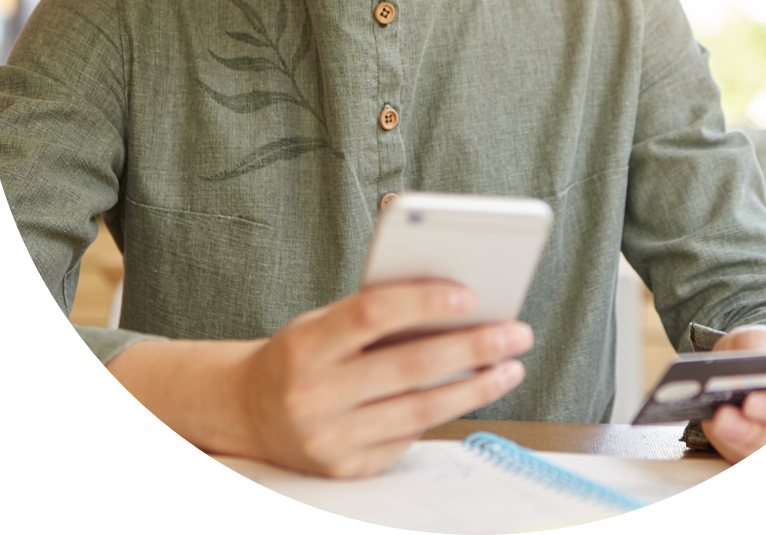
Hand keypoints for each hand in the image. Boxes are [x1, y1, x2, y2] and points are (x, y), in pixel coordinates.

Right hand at [107, 281, 531, 478]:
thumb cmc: (303, 352)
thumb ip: (375, 313)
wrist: (249, 412)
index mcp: (306, 345)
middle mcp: (313, 395)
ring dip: (475, 386)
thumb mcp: (323, 322)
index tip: (471, 294)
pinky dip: (446, 412)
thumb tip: (455, 302)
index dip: (423, 301)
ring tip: (510, 365)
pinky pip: (408, 438)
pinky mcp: (347, 471)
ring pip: (419, 411)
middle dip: (472, 348)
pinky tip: (473, 391)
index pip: (372, 314)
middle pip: (408, 367)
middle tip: (516, 332)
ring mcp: (329, 441)